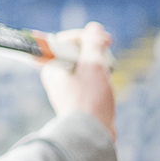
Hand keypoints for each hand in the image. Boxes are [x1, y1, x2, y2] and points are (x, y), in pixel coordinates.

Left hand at [39, 22, 115, 139]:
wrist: (91, 132)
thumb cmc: (89, 97)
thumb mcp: (93, 63)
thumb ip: (93, 42)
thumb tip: (94, 28)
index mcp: (51, 65)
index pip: (67, 40)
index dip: (86, 36)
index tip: (104, 40)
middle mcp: (55, 76)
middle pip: (76, 52)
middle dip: (94, 51)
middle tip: (107, 56)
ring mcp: (65, 88)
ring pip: (84, 66)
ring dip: (99, 66)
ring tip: (106, 75)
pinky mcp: (77, 98)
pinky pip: (88, 80)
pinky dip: (99, 79)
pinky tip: (106, 87)